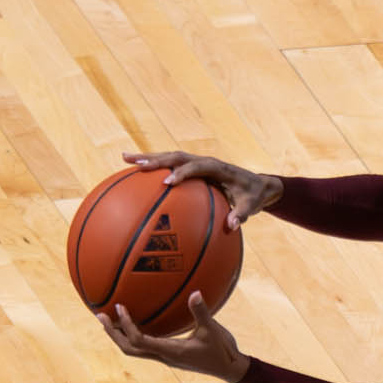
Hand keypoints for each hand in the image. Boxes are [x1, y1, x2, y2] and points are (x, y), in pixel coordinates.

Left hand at [101, 292, 250, 382]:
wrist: (230, 370)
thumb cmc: (222, 351)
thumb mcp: (213, 330)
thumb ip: (201, 312)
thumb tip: (194, 292)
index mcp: (170, 351)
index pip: (138, 340)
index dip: (126, 325)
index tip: (119, 308)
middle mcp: (163, 356)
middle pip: (128, 348)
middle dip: (112, 333)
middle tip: (100, 316)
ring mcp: (166, 358)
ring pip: (134, 350)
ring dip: (120, 336)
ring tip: (111, 321)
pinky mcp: (170, 356)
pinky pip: (145, 346)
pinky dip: (134, 335)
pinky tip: (137, 324)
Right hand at [123, 150, 281, 230]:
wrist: (257, 184)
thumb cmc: (253, 196)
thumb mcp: (251, 206)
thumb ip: (242, 214)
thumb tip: (231, 226)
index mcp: (218, 168)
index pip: (198, 167)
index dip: (183, 173)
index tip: (168, 182)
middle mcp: (205, 161)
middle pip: (177, 157)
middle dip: (156, 160)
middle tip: (136, 164)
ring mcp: (197, 163)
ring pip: (169, 157)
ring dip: (148, 158)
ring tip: (125, 159)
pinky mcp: (192, 168)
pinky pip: (170, 166)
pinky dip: (153, 167)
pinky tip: (134, 171)